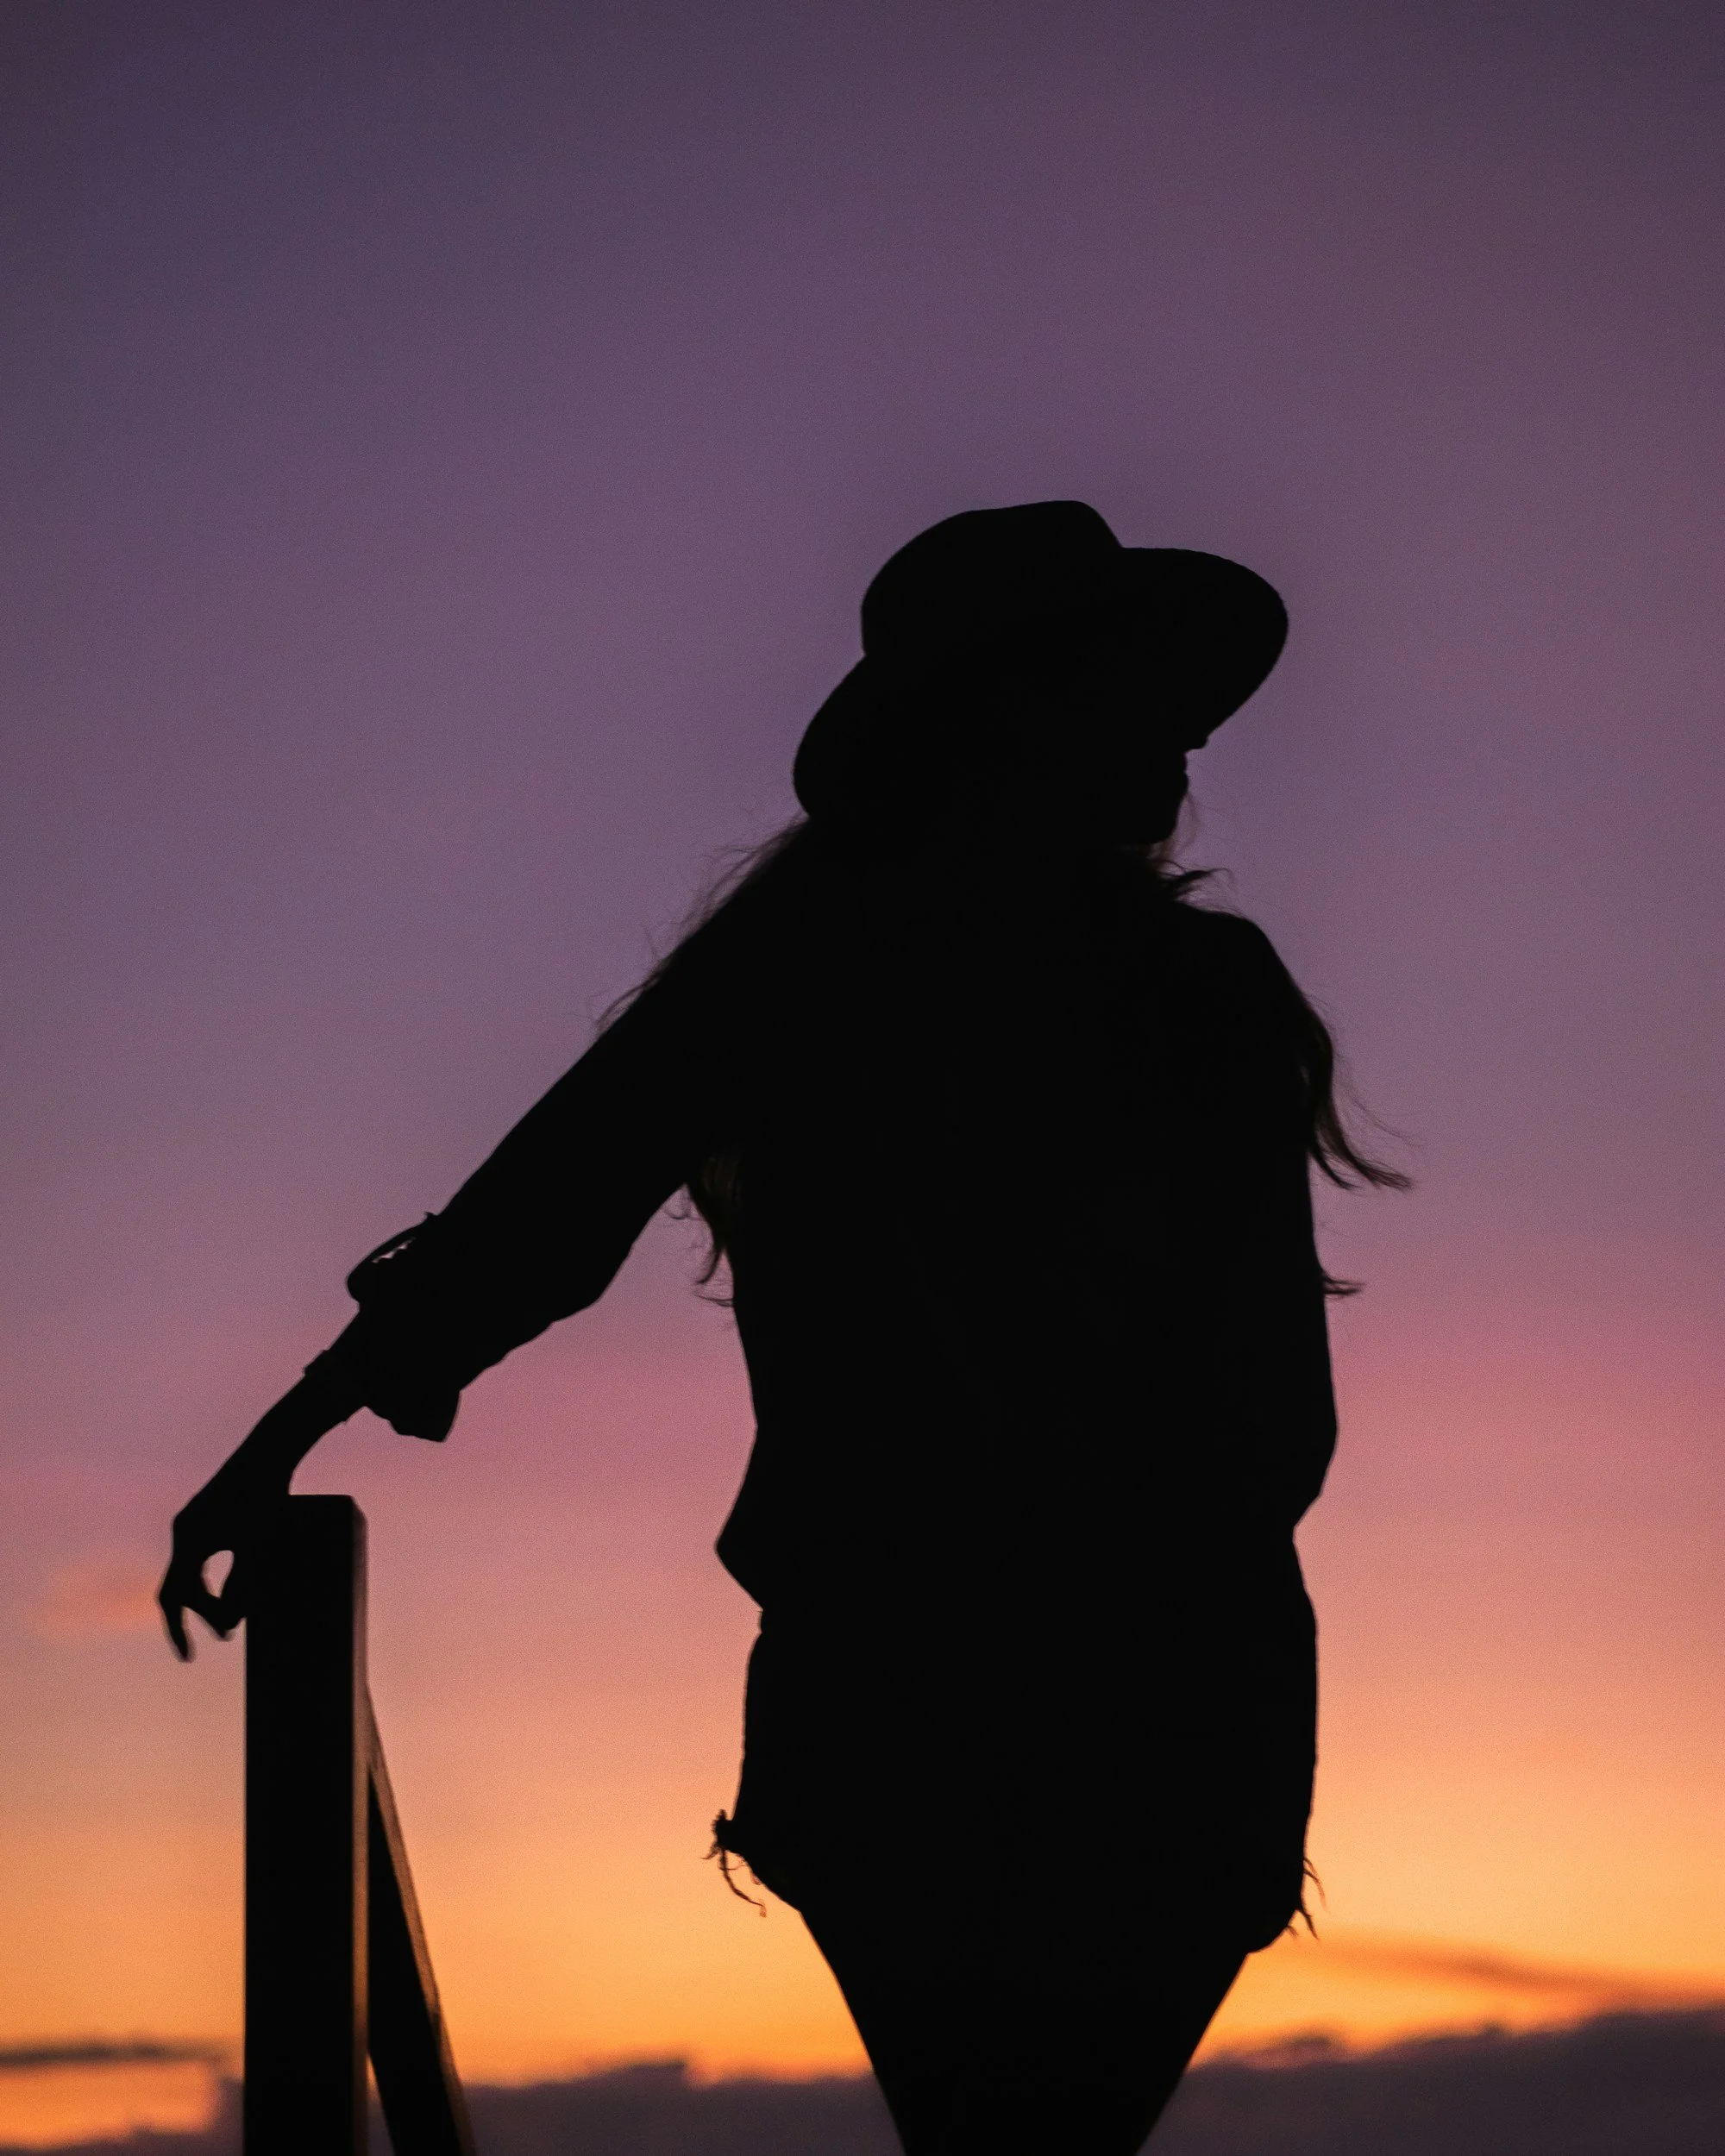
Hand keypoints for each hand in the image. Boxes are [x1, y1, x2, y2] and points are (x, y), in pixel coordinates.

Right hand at [159, 1347, 366, 1659]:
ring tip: (230, 1618)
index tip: (189, 1658)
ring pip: (190, 1571)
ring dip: (207, 1597)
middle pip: (181, 1586)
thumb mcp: (258, 1546)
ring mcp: (193, 1521)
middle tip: (227, 1635)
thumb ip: (243, 1586)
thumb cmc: (268, 1499)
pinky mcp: (207, 1513)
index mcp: (189, 1542)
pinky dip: (211, 1577)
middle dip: (200, 1614)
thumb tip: (230, 1626)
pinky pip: (199, 1555)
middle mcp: (183, 1531)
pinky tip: (231, 1584)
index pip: (173, 1598)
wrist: (270, 1451)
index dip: (179, 1630)